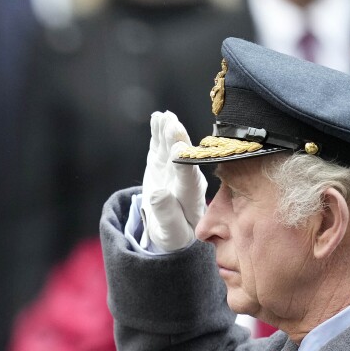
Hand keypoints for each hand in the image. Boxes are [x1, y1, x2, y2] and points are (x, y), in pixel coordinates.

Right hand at [141, 111, 206, 251]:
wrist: (171, 226)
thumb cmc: (174, 233)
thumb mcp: (170, 232)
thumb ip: (166, 215)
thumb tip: (158, 193)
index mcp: (191, 197)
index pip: (189, 179)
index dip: (183, 164)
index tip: (178, 150)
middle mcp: (187, 178)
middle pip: (183, 158)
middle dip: (178, 141)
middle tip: (173, 125)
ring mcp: (175, 168)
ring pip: (172, 147)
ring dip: (169, 131)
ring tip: (165, 117)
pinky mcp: (163, 162)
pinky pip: (161, 145)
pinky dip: (159, 132)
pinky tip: (157, 118)